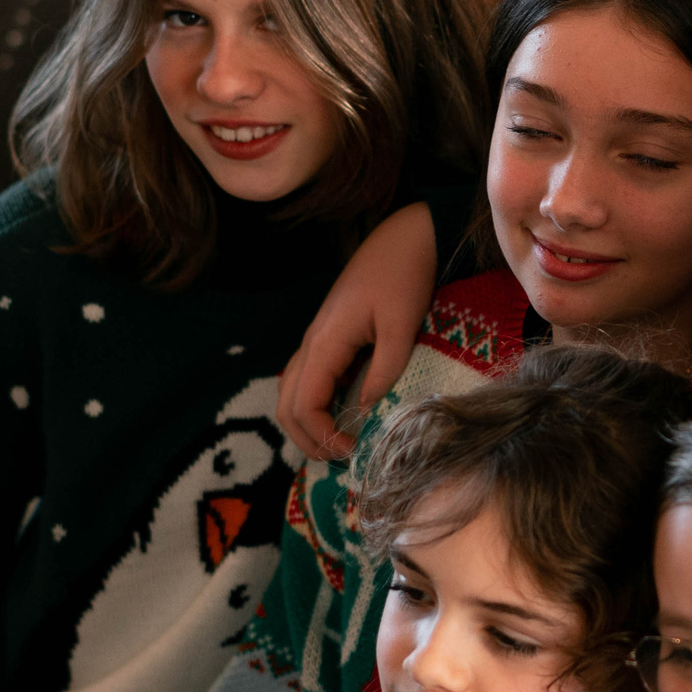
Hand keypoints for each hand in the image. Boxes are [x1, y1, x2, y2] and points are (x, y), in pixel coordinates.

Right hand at [276, 202, 437, 461]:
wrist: (406, 232)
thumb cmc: (405, 274)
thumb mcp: (402, 326)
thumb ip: (382, 372)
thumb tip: (363, 412)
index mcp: (324, 342)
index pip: (303, 405)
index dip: (321, 437)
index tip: (353, 452)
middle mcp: (312, 343)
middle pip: (286, 405)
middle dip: (307, 439)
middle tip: (342, 458)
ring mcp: (318, 339)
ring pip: (292, 392)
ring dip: (307, 425)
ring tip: (340, 444)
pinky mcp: (330, 336)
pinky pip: (309, 379)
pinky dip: (315, 405)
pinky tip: (342, 416)